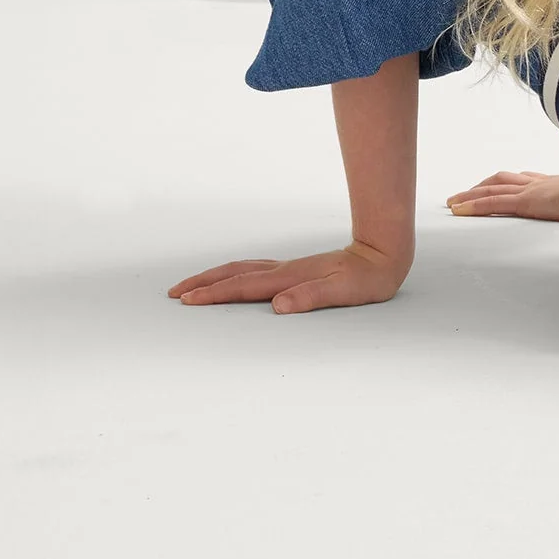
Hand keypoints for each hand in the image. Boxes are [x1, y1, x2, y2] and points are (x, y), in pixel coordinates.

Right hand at [169, 240, 409, 313]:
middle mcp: (285, 270)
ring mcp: (289, 268)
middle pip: (235, 274)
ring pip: (243, 269)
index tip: (187, 300)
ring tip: (193, 285)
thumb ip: (311, 297)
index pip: (244, 287)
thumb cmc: (366, 278)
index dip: (214, 294)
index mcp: (290, 278)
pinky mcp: (296, 270)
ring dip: (215, 277)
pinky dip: (234, 275)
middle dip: (203, 283)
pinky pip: (255, 270)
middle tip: (174, 292)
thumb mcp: (343, 292)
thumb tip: (278, 304)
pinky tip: (233, 279)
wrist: (384, 253)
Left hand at [446, 169, 558, 223]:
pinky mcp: (525, 203)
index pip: (526, 179)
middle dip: (484, 185)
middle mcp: (539, 184)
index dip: (509, 180)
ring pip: (493, 190)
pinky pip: (493, 204)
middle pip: (504, 180)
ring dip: (471, 196)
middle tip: (465, 193)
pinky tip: (458, 210)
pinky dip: (473, 206)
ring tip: (454, 202)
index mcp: (556, 183)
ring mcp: (530, 192)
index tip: (497, 184)